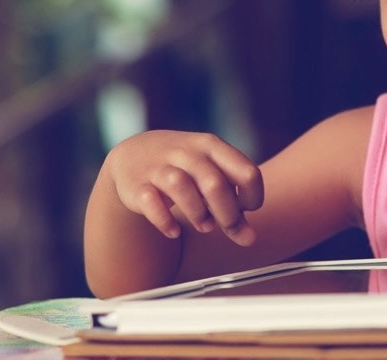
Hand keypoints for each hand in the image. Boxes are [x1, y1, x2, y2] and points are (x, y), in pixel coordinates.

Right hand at [105, 130, 263, 246]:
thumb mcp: (211, 178)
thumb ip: (233, 206)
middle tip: (226, 226)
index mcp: (212, 146)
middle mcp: (187, 153)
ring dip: (197, 214)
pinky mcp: (137, 186)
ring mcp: (159, 167)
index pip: (246, 172)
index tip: (245, 209)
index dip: (253, 198)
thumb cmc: (185, 170)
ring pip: (181, 187)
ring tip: (205, 226)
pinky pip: (151, 202)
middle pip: (214, 183)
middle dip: (227, 214)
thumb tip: (250, 239)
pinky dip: (164, 221)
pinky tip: (173, 232)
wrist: (133, 155)